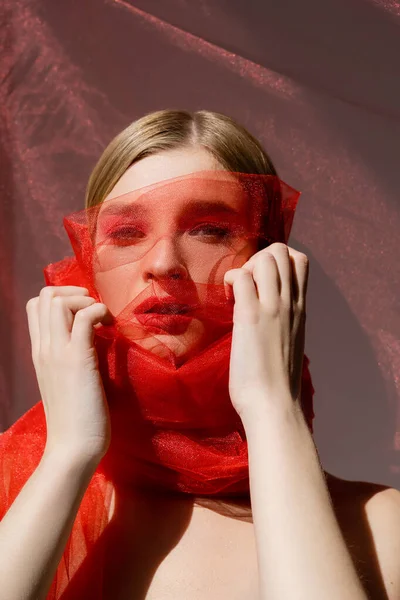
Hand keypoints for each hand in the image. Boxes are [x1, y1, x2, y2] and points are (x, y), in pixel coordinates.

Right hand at [26, 286, 113, 462]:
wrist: (73, 448)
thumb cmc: (76, 419)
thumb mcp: (65, 381)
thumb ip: (68, 358)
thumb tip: (87, 338)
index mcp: (39, 352)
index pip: (35, 306)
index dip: (61, 298)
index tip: (84, 313)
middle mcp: (43, 348)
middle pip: (44, 296)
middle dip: (73, 292)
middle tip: (94, 311)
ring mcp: (57, 353)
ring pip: (58, 300)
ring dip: (86, 300)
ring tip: (102, 320)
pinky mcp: (77, 359)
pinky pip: (84, 316)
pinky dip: (99, 311)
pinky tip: (110, 327)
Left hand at [223, 243, 308, 419]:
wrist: (274, 405)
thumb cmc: (277, 383)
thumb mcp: (289, 343)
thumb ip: (283, 324)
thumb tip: (269, 319)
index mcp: (301, 309)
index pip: (300, 262)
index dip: (278, 261)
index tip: (261, 281)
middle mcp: (290, 303)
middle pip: (282, 251)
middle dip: (260, 257)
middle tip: (247, 283)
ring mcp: (273, 308)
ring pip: (266, 257)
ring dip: (247, 265)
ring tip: (237, 290)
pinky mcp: (250, 316)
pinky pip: (241, 277)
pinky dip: (230, 279)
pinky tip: (227, 299)